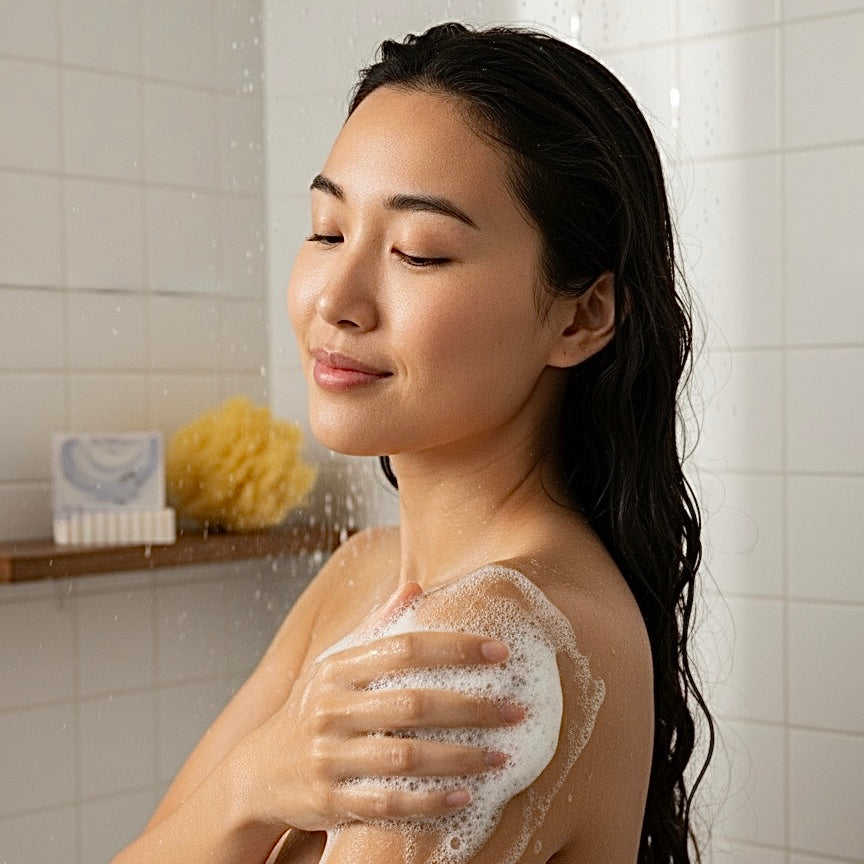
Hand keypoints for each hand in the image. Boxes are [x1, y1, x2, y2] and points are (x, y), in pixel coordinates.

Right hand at [234, 583, 522, 831]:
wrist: (256, 774)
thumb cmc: (310, 711)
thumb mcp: (333, 665)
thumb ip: (375, 628)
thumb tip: (416, 586)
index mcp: (337, 668)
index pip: (403, 647)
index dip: (454, 646)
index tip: (499, 651)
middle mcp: (331, 708)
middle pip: (413, 702)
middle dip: (472, 706)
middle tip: (517, 709)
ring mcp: (328, 756)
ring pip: (405, 755)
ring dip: (461, 757)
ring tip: (503, 757)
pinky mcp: (329, 800)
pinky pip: (387, 802)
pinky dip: (429, 800)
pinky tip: (465, 797)